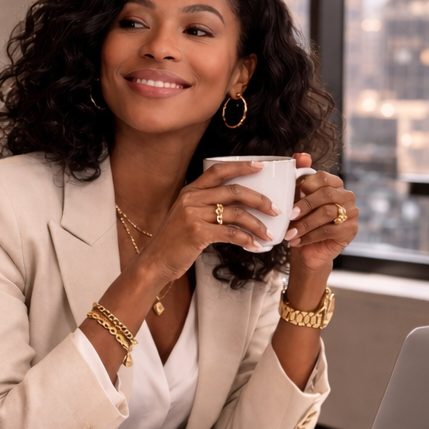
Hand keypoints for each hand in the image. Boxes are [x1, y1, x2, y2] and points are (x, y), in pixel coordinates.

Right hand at [138, 160, 276, 285]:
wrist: (155, 261)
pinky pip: (230, 233)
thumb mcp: (185, 216)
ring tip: (268, 233)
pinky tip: (255, 245)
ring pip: (236, 213)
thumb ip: (204, 205)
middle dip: (260, 199)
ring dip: (257, 224)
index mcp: (189, 191)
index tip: (261, 166)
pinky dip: (246, 240)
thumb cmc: (173, 241)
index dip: (241, 167)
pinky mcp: (197, 233)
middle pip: (234, 191)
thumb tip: (236, 205)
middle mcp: (191, 199)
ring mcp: (193, 215)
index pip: (218, 171)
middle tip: (275, 209)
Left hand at [285, 153, 358, 275]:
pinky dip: (310, 236)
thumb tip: (300, 155)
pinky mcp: (351, 230)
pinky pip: (329, 231)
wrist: (305, 251)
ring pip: (327, 213)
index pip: (323, 177)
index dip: (307, 185)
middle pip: (326, 195)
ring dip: (305, 224)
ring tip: (289, 233)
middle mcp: (347, 196)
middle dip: (304, 205)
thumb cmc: (300, 223)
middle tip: (289, 216)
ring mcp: (352, 213)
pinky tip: (297, 241)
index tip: (292, 195)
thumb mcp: (295, 200)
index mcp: (334, 185)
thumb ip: (299, 177)